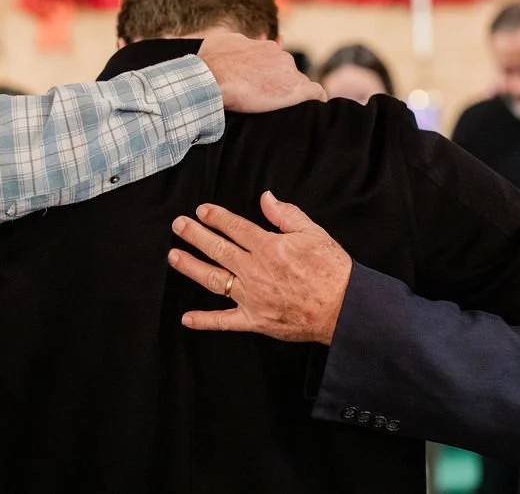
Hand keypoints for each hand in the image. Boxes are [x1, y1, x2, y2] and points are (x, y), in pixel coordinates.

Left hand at [168, 191, 352, 343]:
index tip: (201, 211)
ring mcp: (252, 296)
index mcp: (269, 246)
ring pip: (214, 279)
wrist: (345, 307)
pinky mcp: (256, 320)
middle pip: (218, 249)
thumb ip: (286, 214)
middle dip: (195, 235)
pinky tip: (187, 318)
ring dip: (191, 267)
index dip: (215, 218)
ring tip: (174, 256)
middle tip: (178, 225)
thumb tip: (267, 197)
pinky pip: (225, 321)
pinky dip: (205, 321)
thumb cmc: (332, 270)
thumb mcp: (312, 232)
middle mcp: (255, 270)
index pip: (234, 227)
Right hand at [196, 33, 326, 112]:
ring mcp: (289, 73)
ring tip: (285, 108)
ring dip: (294, 94)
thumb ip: (242, 43)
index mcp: (266, 48)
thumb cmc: (211, 62)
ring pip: (301, 83)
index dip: (273, 76)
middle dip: (283, 85)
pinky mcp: (296, 90)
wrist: (210, 78)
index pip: (278, 62)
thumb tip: (252, 40)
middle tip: (270, 101)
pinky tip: (316, 107)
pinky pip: (316, 93)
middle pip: (290, 73)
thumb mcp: (226, 42)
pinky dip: (316, 99)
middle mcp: (281, 56)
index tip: (268, 86)